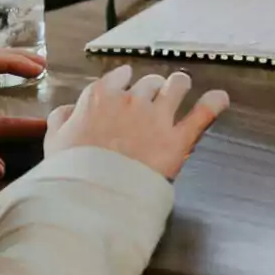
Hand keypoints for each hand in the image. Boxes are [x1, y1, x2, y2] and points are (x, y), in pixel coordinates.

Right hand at [45, 63, 227, 181]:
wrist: (91, 197)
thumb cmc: (70, 171)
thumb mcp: (54, 141)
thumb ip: (61, 119)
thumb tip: (70, 109)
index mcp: (101, 97)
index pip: (119, 77)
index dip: (124, 83)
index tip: (126, 89)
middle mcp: (132, 100)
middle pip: (149, 82)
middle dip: (151, 89)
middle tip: (151, 102)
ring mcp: (157, 117)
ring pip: (177, 85)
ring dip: (179, 85)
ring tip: (181, 88)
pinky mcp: (178, 139)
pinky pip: (204, 113)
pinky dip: (214, 103)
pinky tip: (220, 99)